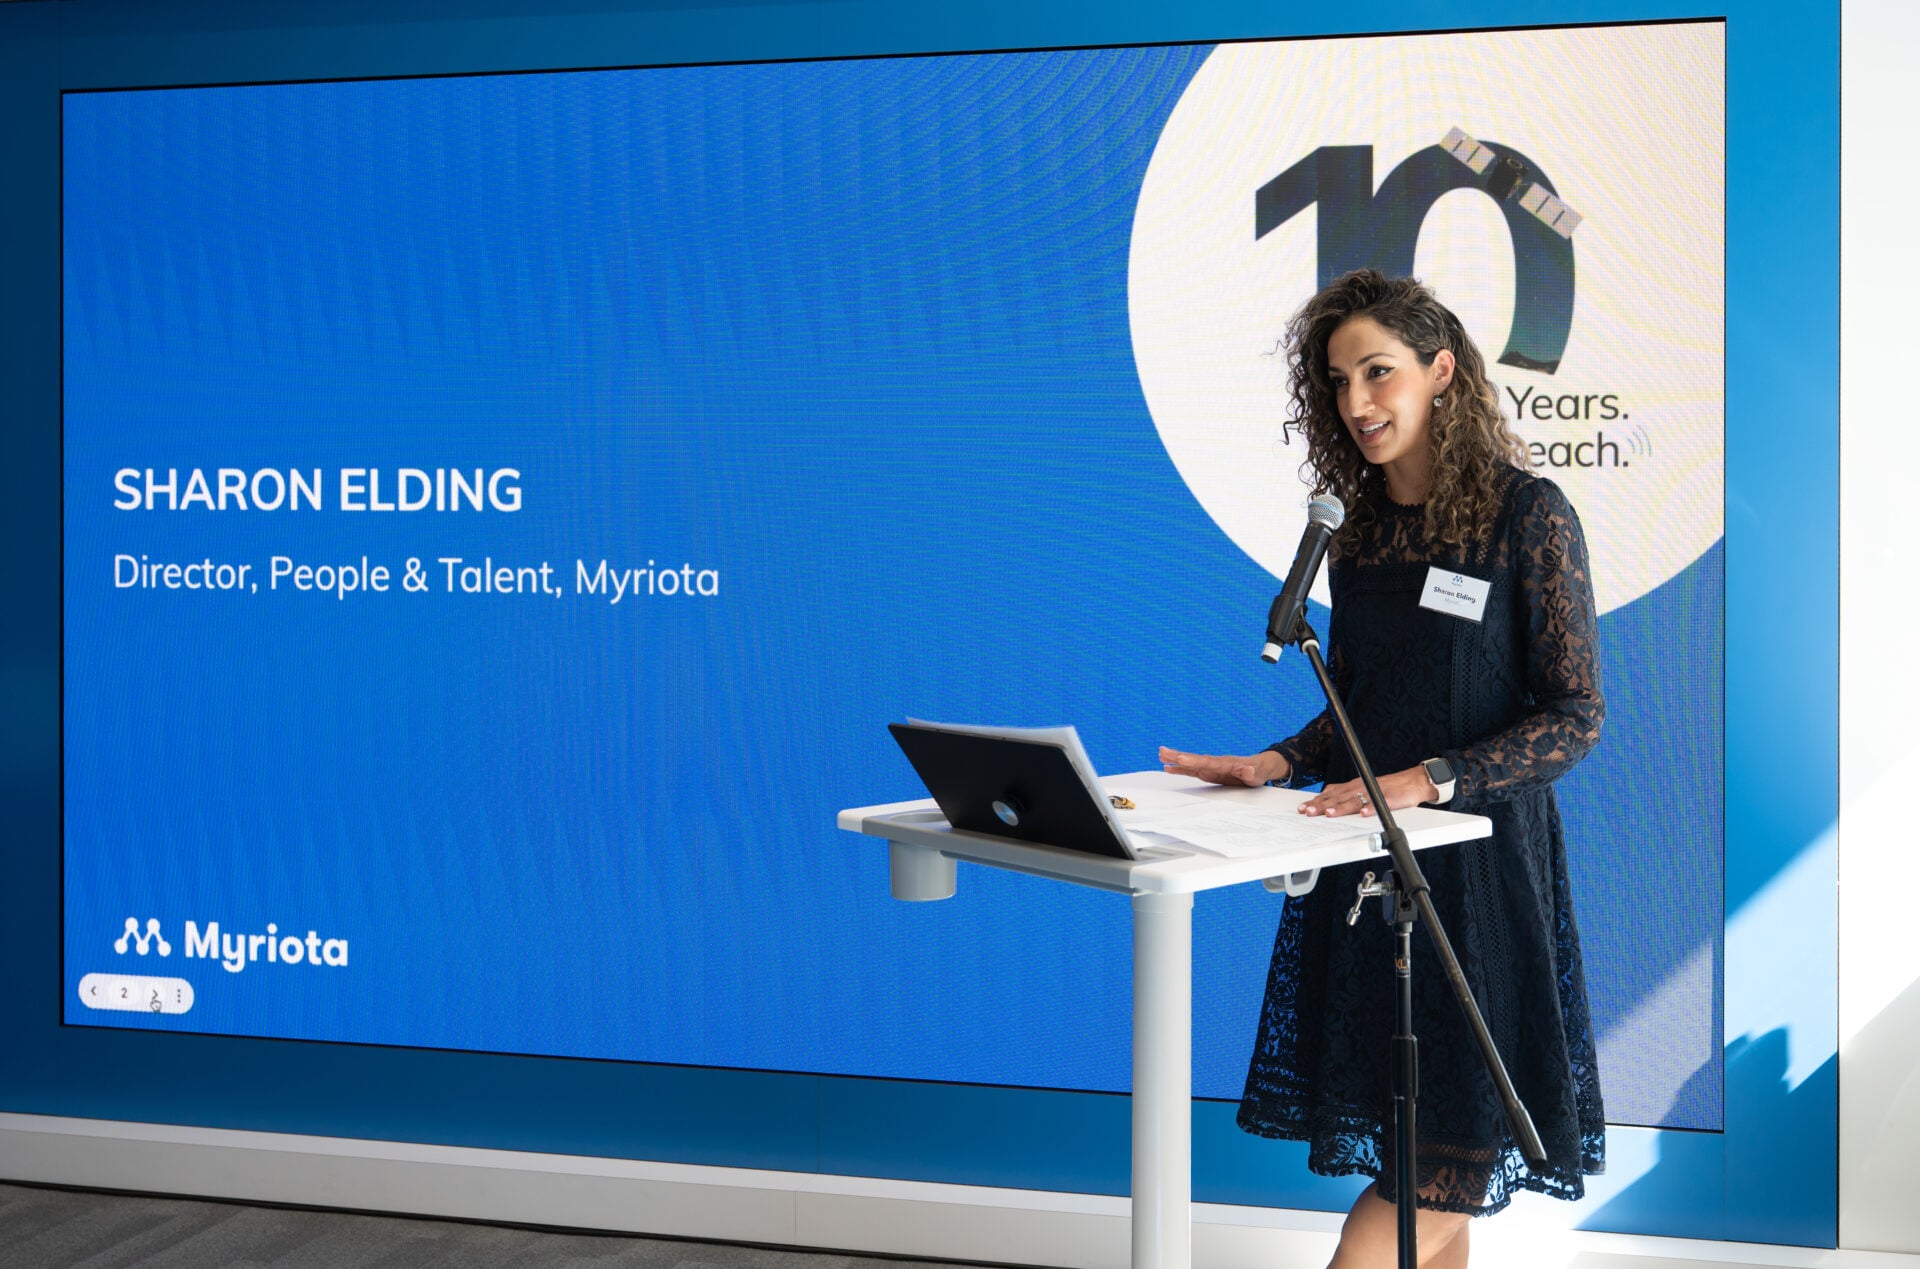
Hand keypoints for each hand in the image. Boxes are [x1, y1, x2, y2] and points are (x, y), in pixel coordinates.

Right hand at [1158, 746, 1288, 787]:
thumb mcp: (1259, 774)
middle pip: (1194, 759)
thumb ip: (1252, 772)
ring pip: (1190, 763)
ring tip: (1160, 755)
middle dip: (1178, 756)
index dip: (1193, 760)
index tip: (1181, 758)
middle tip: (1162, 751)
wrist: (1259, 768)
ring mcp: (1210, 767)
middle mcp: (1215, 763)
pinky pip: (1192, 770)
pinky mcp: (1208, 772)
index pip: (1207, 762)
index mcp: (1226, 763)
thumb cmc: (1259, 771)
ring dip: (1175, 760)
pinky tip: (1168, 768)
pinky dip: (1180, 768)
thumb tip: (1248, 770)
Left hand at [1298, 766, 1438, 816]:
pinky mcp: (1389, 798)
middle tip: (1309, 812)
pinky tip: (1364, 814)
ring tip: (1330, 814)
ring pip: (1355, 801)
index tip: (1303, 808)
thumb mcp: (1361, 787)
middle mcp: (1360, 788)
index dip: (1316, 801)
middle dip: (1322, 806)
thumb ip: (1345, 792)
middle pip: (1338, 798)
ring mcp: (1374, 793)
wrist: (1413, 782)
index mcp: (1353, 787)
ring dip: (1341, 808)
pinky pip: (1379, 804)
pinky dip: (1371, 809)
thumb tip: (1326, 794)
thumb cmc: (1386, 787)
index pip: (1331, 794)